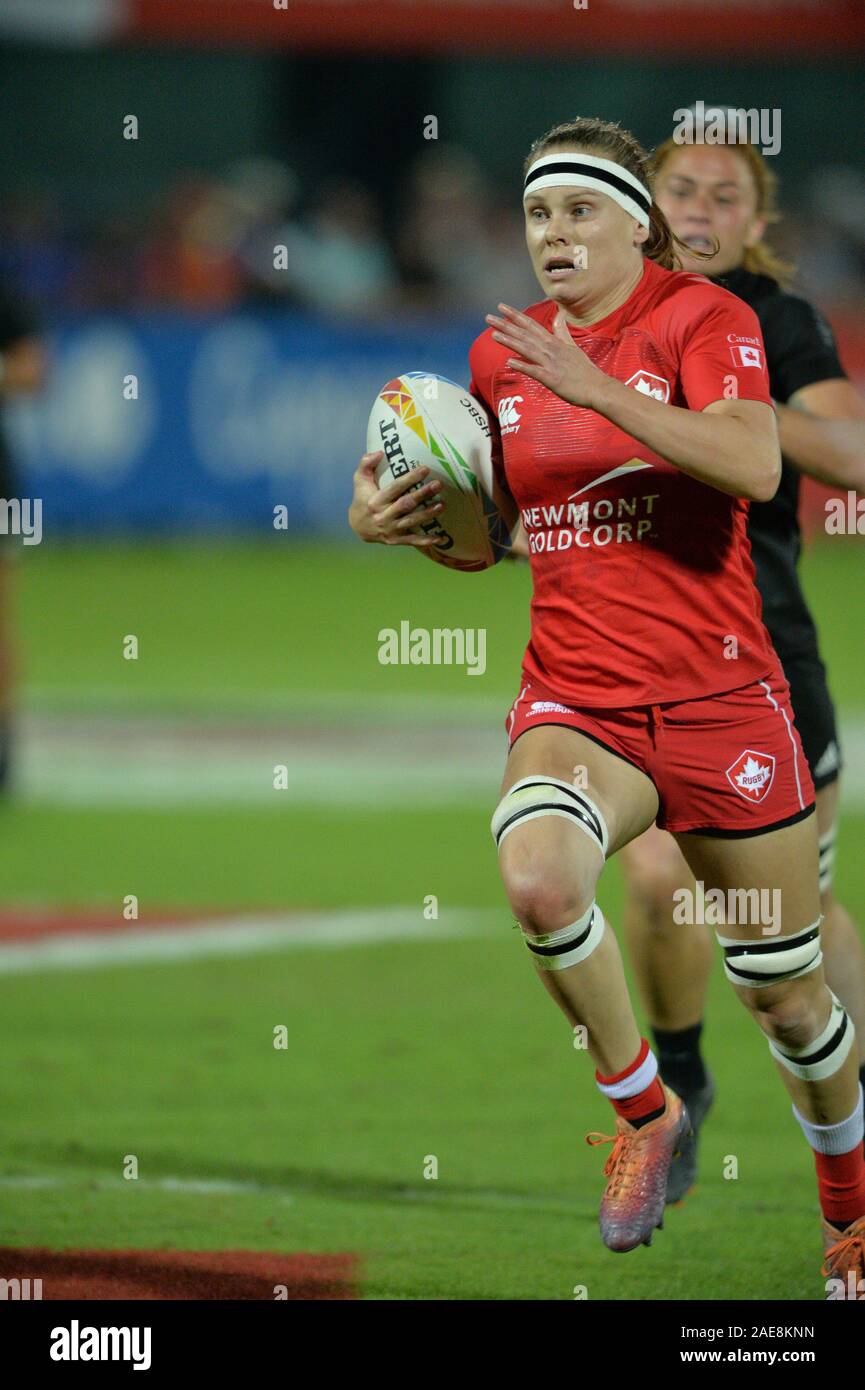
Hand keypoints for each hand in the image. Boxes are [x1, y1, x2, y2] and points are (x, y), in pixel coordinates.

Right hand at [348, 451, 444, 546]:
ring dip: (428, 514)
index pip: (395, 488)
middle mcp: (383, 516)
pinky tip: (440, 538)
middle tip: (438, 485)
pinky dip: (426, 541)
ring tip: (442, 505)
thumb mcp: (360, 479)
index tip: (425, 469)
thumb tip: (380, 452)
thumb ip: (366, 464)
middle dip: (423, 494)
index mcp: (376, 501)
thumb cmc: (362, 498)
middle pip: (406, 504)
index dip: (410, 478)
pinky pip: (413, 541)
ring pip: (412, 521)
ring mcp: (390, 529)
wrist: (358, 526)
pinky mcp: (396, 540)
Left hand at [486, 303, 606, 408]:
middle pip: (525, 334)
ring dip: (510, 341)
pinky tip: (509, 363)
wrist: (597, 387)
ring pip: (527, 349)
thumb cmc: (584, 371)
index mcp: (554, 342)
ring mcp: (551, 363)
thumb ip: (562, 331)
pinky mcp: (552, 379)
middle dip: (506, 325)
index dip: (515, 316)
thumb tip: (560, 314)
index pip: (531, 325)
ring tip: (493, 334)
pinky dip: (522, 366)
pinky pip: (534, 371)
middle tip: (488, 317)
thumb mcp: (572, 347)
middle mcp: (551, 349)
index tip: (501, 307)